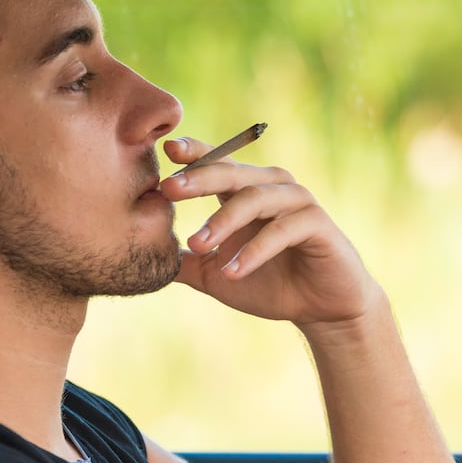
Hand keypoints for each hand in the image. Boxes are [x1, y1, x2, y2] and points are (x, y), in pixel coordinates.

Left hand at [158, 137, 385, 329]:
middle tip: (168, 189)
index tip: (164, 152)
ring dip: (224, 220)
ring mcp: (297, 202)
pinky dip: (254, 250)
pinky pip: (282, 230)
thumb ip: (185, 262)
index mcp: (246, 191)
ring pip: (254, 198)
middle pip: (231, 172)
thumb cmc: (271, 284)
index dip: (193, 153)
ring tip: (198, 244)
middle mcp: (271, 187)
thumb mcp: (216, 275)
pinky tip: (232, 271)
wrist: (321, 309)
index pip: (216, 162)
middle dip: (198, 178)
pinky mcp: (317, 224)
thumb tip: (140, 258)